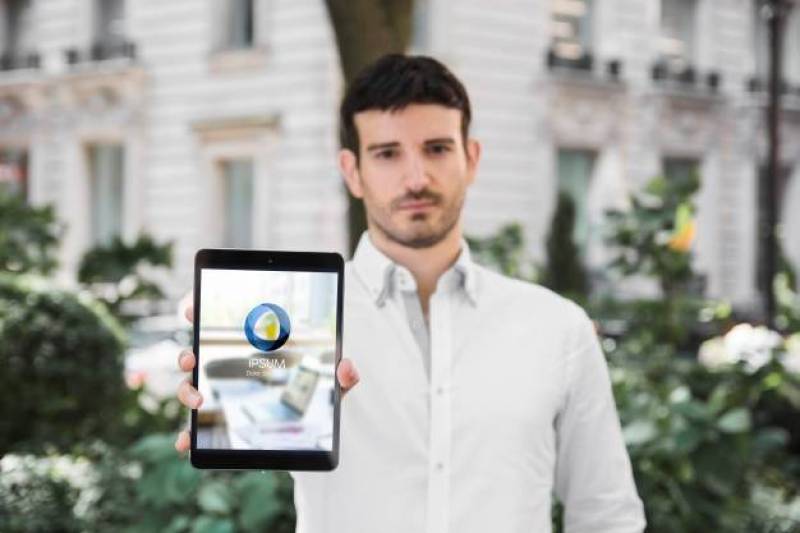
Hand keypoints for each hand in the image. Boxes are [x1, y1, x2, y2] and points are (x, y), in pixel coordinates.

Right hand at [174, 302, 359, 452]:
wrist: (311, 430)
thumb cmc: (318, 394)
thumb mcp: (332, 384)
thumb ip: (343, 375)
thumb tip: (347, 366)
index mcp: (249, 344)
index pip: (215, 319)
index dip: (196, 309)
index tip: (191, 310)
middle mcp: (227, 365)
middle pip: (194, 351)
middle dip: (186, 353)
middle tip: (192, 359)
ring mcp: (219, 391)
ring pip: (190, 385)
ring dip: (186, 389)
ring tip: (198, 398)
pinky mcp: (219, 419)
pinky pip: (195, 425)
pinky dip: (187, 434)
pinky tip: (187, 441)